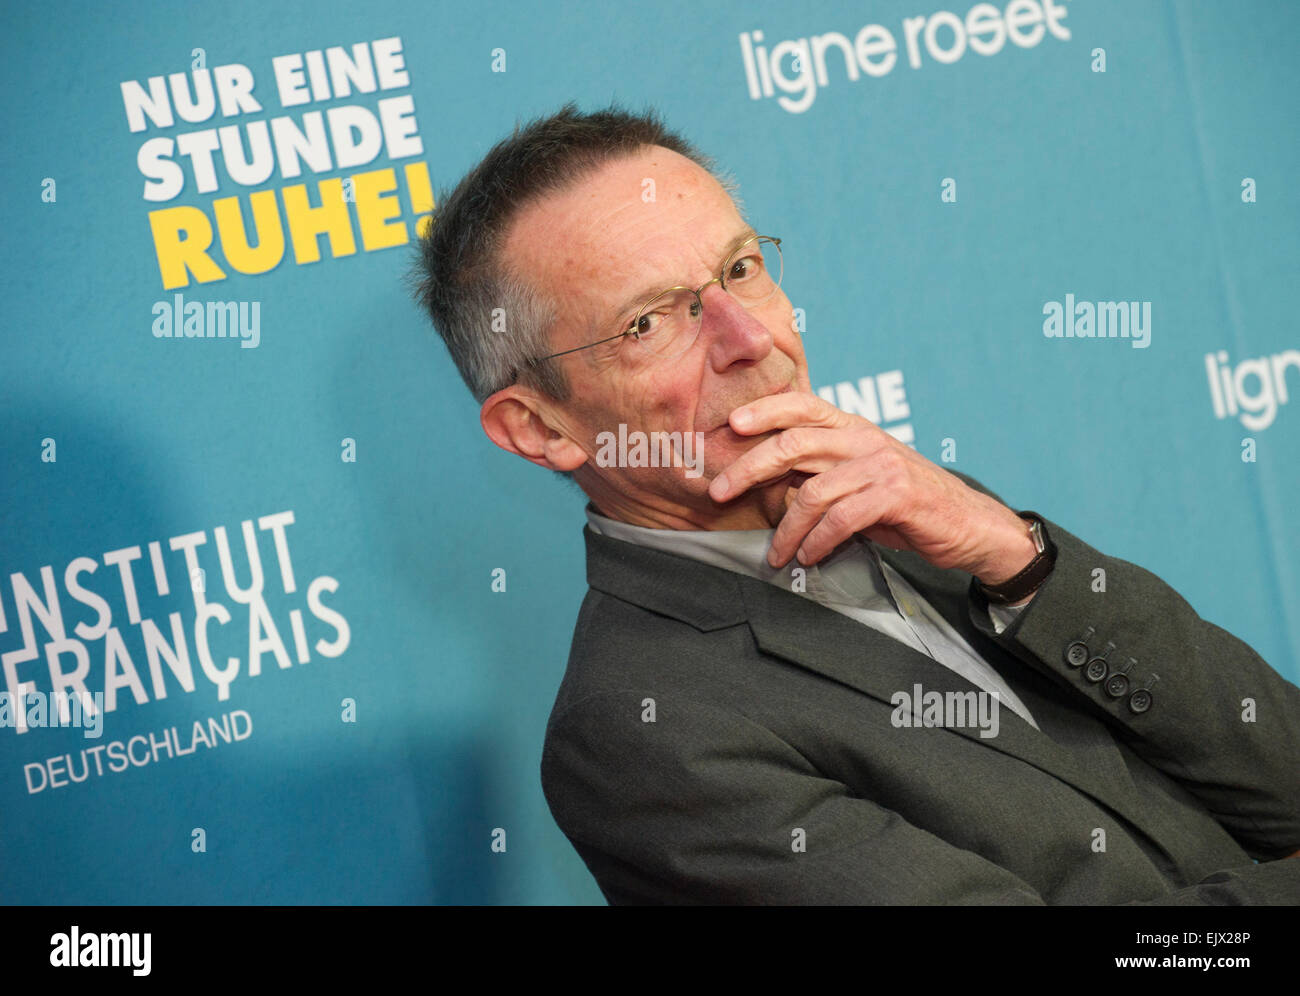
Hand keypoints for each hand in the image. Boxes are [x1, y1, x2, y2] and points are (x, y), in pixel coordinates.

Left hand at [707, 391, 1038, 582]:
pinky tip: (808, 556)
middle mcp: (866, 439)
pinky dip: (818, 541)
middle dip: (748, 468)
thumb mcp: (859, 478)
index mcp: (853, 428)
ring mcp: (882, 465)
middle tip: (717, 493)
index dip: (765, 409)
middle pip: (794, 444)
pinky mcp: (897, 496)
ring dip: (786, 529)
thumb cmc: (904, 505)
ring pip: (813, 491)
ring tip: (775, 555)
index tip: (730, 424)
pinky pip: (842, 518)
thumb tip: (763, 481)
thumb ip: (820, 471)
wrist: (969, 525)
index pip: (803, 405)